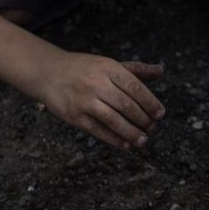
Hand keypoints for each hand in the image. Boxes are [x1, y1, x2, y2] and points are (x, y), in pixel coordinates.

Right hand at [30, 52, 165, 149]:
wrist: (48, 72)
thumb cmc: (84, 69)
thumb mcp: (108, 64)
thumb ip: (135, 70)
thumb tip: (161, 71)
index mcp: (108, 68)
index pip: (135, 86)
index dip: (150, 102)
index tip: (160, 114)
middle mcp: (96, 83)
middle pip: (126, 104)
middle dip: (142, 119)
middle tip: (152, 128)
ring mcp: (84, 100)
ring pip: (113, 119)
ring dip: (130, 132)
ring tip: (142, 140)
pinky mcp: (74, 115)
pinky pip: (97, 129)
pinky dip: (112, 139)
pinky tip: (125, 145)